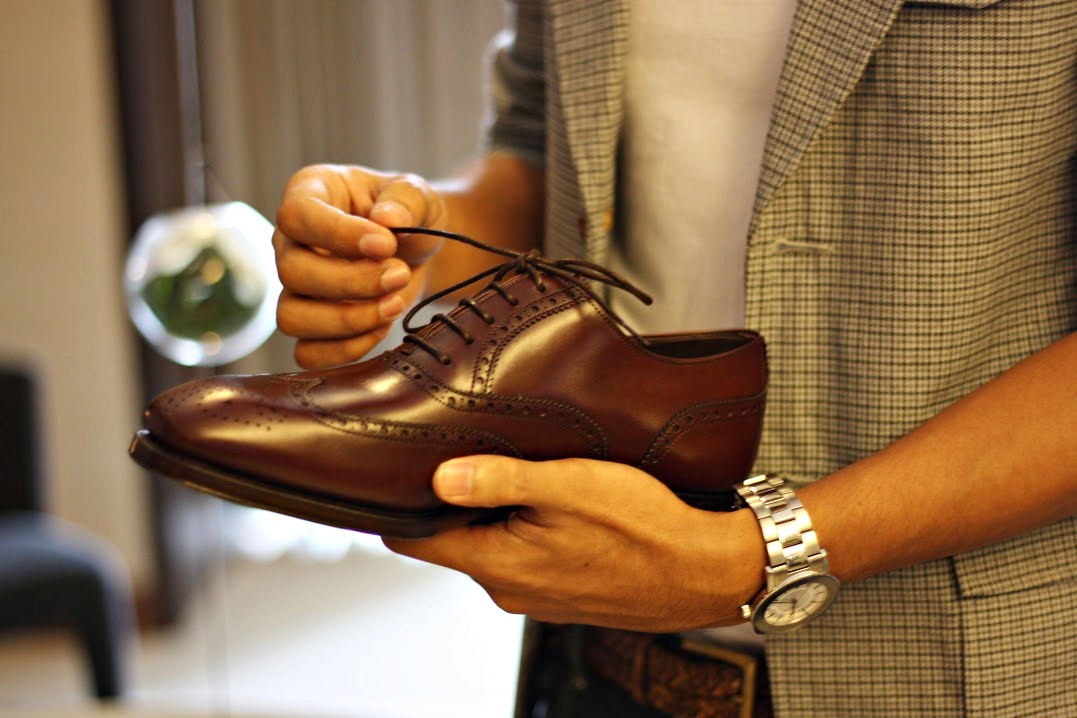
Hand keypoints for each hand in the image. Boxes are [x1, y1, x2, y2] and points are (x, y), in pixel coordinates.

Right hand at [273, 164, 447, 368]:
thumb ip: (406, 199)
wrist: (418, 250)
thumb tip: (387, 220)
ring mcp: (296, 288)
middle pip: (292, 272)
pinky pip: (307, 353)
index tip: (386, 244)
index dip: (337, 234)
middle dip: (352, 282)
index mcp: (309, 194)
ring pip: (291, 317)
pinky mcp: (311, 326)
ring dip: (347, 320)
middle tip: (400, 275)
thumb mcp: (417, 194)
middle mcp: (291, 242)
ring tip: (394, 304)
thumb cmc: (408, 213)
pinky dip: (346, 349)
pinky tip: (382, 326)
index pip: (297, 216)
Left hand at [384, 456, 763, 631]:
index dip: (400, 501)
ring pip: (493, 545)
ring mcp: (538, 596)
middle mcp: (510, 588)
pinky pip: (527, 556)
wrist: (707, 573)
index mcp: (498, 564)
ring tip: (525, 473)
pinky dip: (529, 528)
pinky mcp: (563, 593)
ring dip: (497, 512)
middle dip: (455, 499)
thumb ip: (498, 479)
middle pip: (453, 538)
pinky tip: (559, 504)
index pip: (413, 541)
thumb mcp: (569, 486)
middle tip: (475, 453)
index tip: (397, 470)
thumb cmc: (647, 529)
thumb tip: (439, 477)